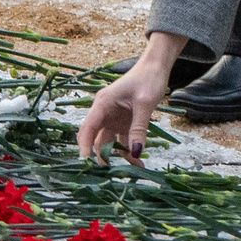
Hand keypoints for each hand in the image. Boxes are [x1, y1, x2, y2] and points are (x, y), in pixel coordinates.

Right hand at [77, 31, 185, 163]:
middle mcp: (104, 112)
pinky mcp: (123, 122)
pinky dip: (129, 151)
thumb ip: (139, 128)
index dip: (84, 145)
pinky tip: (139, 161)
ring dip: (119, 156)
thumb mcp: (145, 104)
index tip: (86, 163)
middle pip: (96, 138)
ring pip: (109, 142)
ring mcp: (113, 118)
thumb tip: (135, 152)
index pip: (88, 127)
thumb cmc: (148, 78)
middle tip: (111, 174)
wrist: (157, 67)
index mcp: (103, 104)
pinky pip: (122, 140)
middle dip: (102, 156)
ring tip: (134, 170)